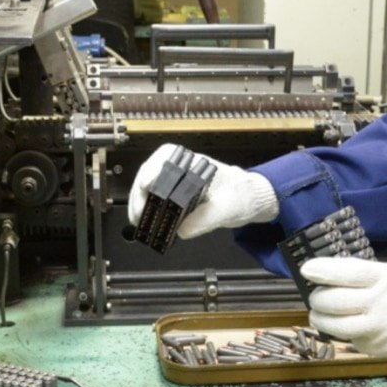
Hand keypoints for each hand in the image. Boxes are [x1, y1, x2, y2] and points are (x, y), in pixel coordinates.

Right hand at [127, 144, 278, 237]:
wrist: (248, 200)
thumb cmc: (240, 195)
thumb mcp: (228, 208)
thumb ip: (206, 218)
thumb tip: (183, 230)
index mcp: (196, 164)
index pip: (167, 156)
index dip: (153, 169)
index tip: (147, 185)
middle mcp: (183, 168)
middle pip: (152, 171)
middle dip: (140, 192)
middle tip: (138, 214)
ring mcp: (177, 181)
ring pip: (149, 184)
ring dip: (140, 201)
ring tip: (138, 221)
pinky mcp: (176, 194)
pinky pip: (155, 198)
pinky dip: (147, 209)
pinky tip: (146, 222)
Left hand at [301, 257, 386, 360]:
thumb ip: (370, 276)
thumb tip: (339, 276)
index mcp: (384, 278)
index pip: (345, 272)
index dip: (323, 270)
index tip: (306, 268)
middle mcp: (377, 303)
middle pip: (332, 300)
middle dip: (317, 297)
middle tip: (316, 295)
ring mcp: (376, 327)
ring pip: (335, 325)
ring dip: (321, 319)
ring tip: (319, 314)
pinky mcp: (377, 347)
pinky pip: (351, 340)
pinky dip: (343, 333)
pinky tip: (348, 326)